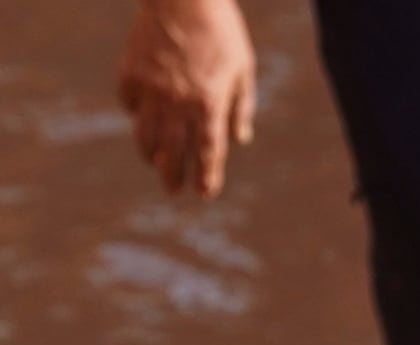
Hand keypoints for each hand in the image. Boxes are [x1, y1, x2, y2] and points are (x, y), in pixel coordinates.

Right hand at [116, 0, 256, 196]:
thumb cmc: (221, 31)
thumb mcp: (243, 69)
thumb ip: (241, 107)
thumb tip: (240, 140)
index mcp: (209, 104)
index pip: (208, 152)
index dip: (206, 176)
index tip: (204, 193)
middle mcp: (179, 103)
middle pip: (174, 151)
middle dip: (174, 175)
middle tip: (174, 191)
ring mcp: (151, 89)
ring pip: (146, 134)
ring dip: (151, 153)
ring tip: (156, 163)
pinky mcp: (131, 74)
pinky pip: (130, 104)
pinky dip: (136, 116)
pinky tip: (141, 121)